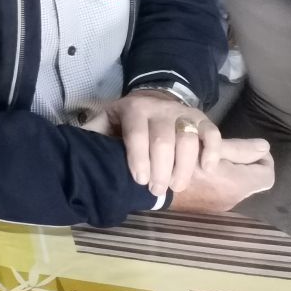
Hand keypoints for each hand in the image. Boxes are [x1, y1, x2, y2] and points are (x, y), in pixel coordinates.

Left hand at [104, 88, 221, 196]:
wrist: (153, 99)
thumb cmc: (127, 120)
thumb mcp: (106, 121)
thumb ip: (94, 134)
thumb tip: (77, 150)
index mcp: (134, 109)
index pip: (137, 134)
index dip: (139, 159)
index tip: (140, 181)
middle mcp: (160, 109)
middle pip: (164, 141)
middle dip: (161, 170)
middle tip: (156, 191)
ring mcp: (183, 113)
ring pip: (188, 141)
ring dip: (184, 168)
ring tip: (176, 187)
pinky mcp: (202, 119)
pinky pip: (212, 134)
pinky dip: (212, 152)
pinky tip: (207, 170)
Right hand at [170, 137, 274, 213]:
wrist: (148, 188)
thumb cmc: (177, 161)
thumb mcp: (206, 147)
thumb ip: (237, 148)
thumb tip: (264, 146)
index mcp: (238, 183)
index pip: (266, 173)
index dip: (261, 159)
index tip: (244, 149)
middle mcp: (233, 198)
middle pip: (251, 180)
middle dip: (242, 164)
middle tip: (223, 151)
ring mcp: (219, 206)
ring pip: (234, 185)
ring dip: (228, 172)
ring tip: (209, 159)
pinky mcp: (205, 208)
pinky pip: (220, 191)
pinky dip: (215, 180)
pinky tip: (198, 171)